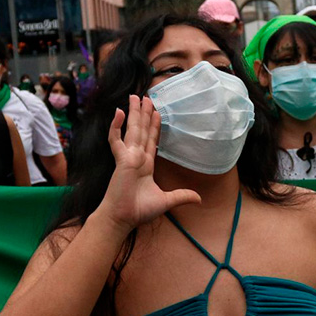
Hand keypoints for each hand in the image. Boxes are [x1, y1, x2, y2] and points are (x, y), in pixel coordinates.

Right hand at [92, 95, 200, 233]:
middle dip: (144, 114)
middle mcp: (137, 158)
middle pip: (142, 131)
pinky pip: (116, 139)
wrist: (123, 218)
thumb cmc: (139, 211)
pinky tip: (118, 112)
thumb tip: (199, 199)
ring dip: (134, 113)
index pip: (151, 141)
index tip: (157, 112)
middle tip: (146, 97)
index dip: (154, 126)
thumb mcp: (166, 201)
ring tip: (135, 97)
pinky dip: (115, 126)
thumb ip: (181, 196)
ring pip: (132, 130)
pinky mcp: (121, 159)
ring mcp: (128, 157)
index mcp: (145, 165)